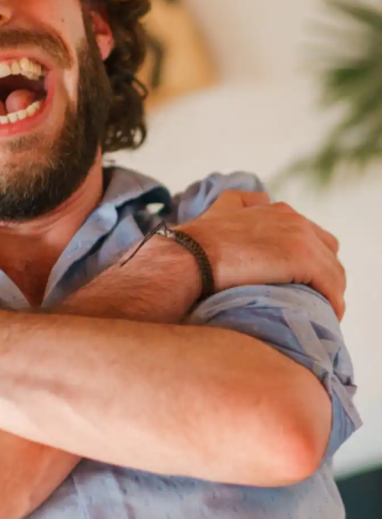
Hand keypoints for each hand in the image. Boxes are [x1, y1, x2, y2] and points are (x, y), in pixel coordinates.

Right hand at [183, 190, 346, 318]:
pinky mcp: (302, 258)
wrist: (186, 258)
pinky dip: (332, 300)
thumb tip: (255, 203)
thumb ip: (240, 204)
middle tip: (313, 297)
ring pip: (332, 268)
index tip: (299, 279)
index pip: (306, 233)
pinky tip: (329, 315)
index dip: (307, 257)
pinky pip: (330, 284)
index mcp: (273, 209)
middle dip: (323, 272)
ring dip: (330, 290)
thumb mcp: (219, 210)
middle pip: (326, 248)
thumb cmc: (194, 246)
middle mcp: (290, 218)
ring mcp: (298, 237)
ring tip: (322, 312)